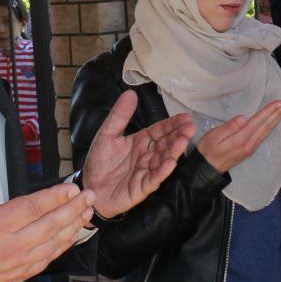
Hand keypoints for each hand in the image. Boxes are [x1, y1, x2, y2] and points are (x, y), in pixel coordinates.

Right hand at [0, 163, 94, 281]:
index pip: (32, 208)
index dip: (55, 197)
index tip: (70, 187)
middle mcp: (10, 246)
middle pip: (50, 225)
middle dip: (72, 208)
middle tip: (89, 195)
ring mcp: (17, 263)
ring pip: (53, 243)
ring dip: (73, 227)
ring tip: (87, 212)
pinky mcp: (20, 275)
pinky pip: (48, 259)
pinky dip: (63, 246)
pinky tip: (72, 235)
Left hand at [80, 89, 195, 215]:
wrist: (89, 188)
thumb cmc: (99, 163)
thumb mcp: (107, 134)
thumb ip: (120, 115)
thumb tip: (131, 93)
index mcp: (140, 142)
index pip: (159, 131)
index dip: (172, 124)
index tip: (186, 117)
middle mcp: (146, 156)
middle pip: (165, 144)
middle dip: (178, 136)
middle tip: (191, 128)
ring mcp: (146, 172)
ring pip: (163, 160)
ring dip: (174, 151)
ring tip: (183, 141)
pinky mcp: (141, 188)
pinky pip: (153, 179)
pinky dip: (162, 172)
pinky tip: (170, 163)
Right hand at [195, 99, 280, 173]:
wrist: (207, 170)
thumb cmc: (207, 150)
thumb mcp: (213, 136)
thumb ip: (229, 127)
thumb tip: (243, 118)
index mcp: (241, 139)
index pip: (258, 121)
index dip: (269, 111)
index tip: (280, 102)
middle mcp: (250, 144)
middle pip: (266, 126)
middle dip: (277, 114)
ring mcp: (251, 148)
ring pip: (266, 132)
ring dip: (276, 120)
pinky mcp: (249, 150)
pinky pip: (263, 136)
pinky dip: (271, 127)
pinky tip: (273, 123)